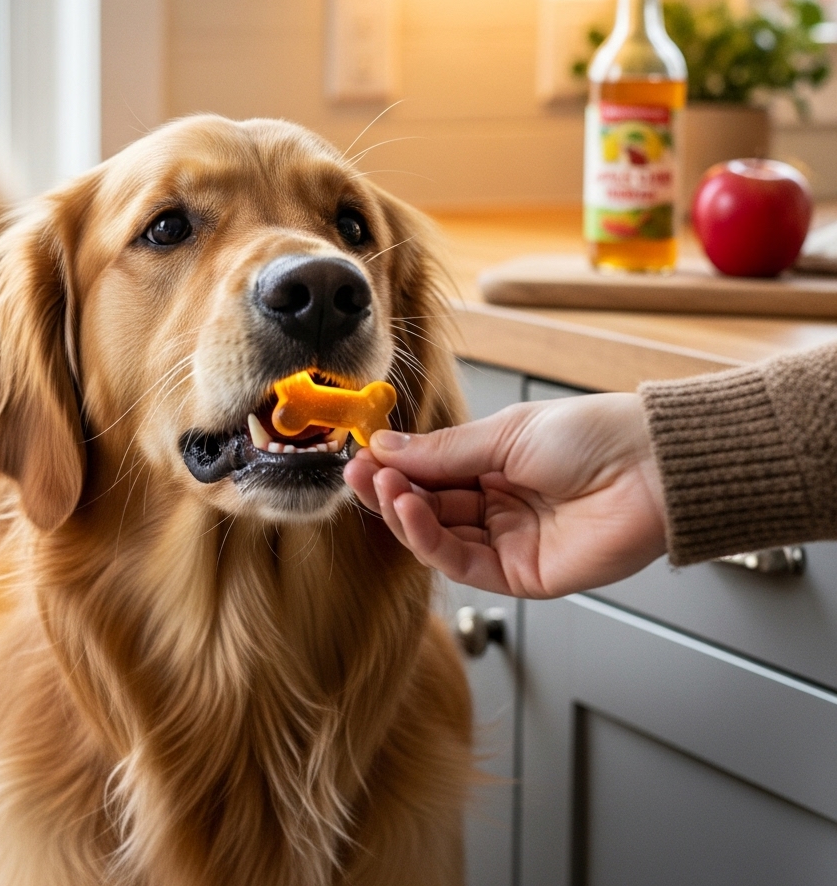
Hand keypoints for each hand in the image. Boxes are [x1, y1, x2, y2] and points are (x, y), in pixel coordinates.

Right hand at [343, 393, 666, 597]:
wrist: (653, 466)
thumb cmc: (593, 436)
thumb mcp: (504, 434)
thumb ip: (442, 452)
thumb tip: (385, 446)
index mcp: (496, 466)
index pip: (431, 474)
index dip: (395, 467)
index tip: (361, 456)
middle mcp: (499, 506)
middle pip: (429, 508)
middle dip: (390, 492)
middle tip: (357, 475)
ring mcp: (509, 542)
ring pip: (439, 538)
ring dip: (404, 515)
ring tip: (381, 488)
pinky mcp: (522, 576)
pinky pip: (463, 563)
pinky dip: (429, 540)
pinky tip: (409, 511)